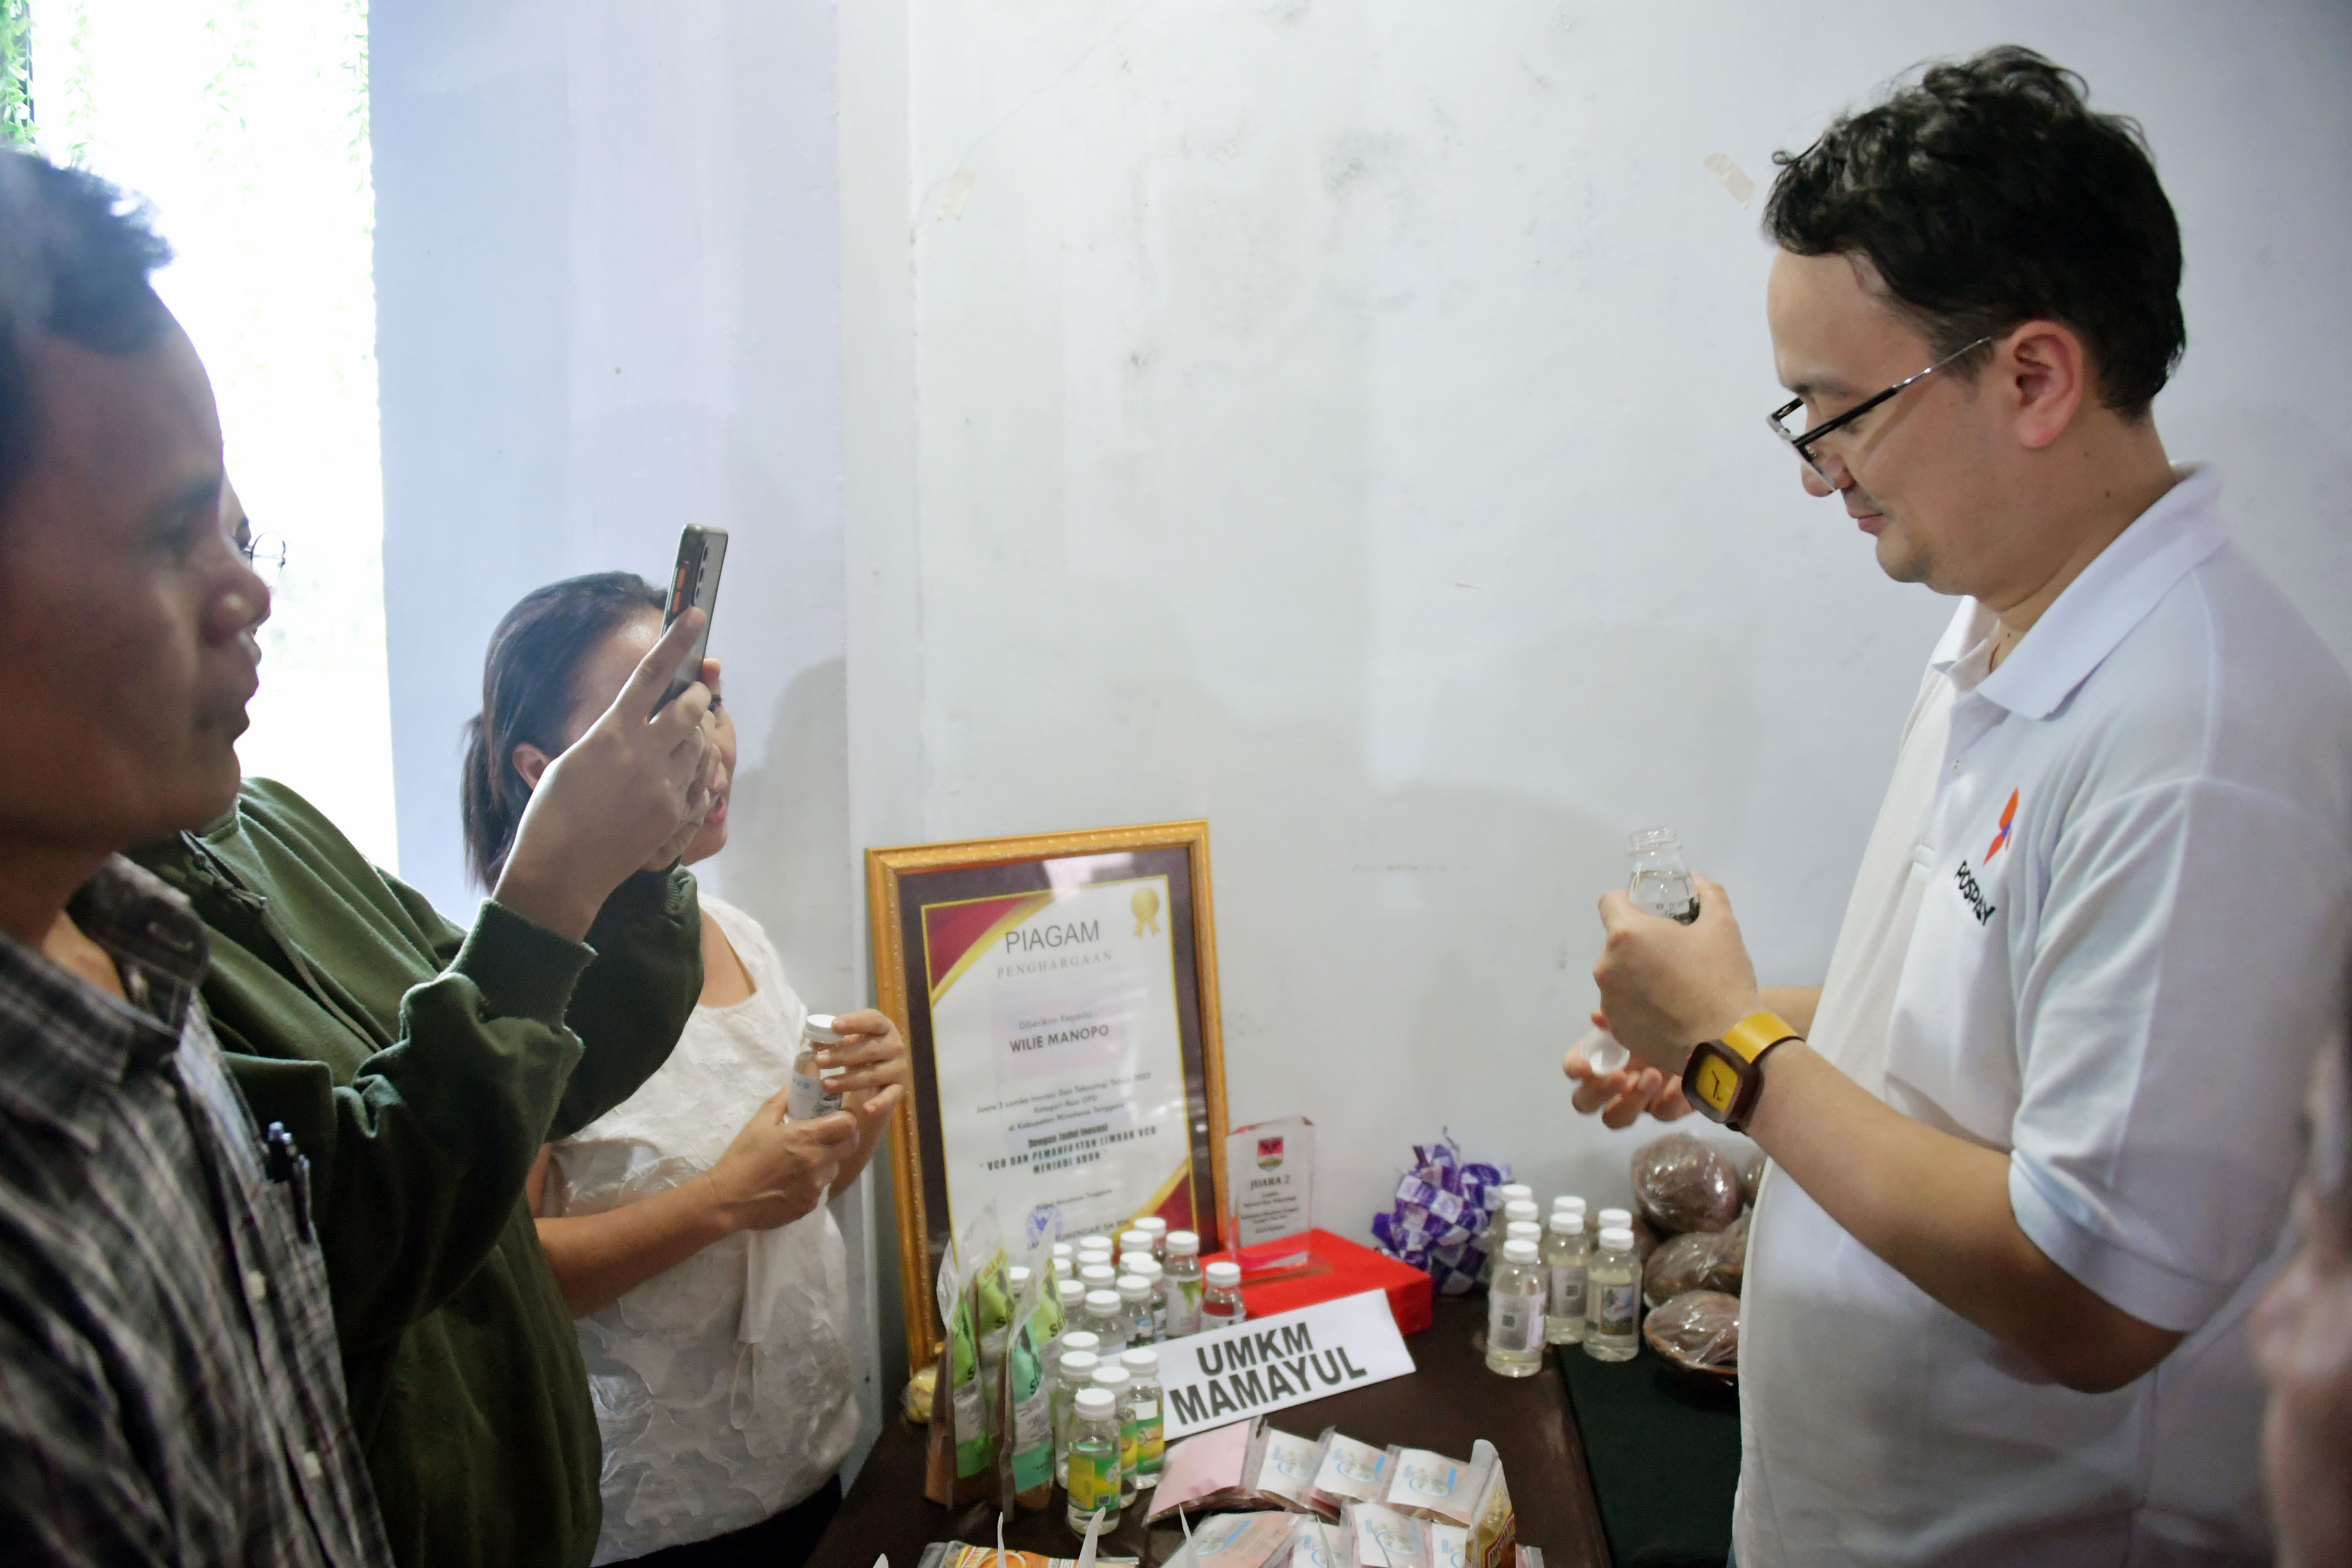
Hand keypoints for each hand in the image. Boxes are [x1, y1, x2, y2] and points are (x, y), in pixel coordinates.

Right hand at [495, 613, 713, 940]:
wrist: (560, 870)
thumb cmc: (553, 812)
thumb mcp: (573, 759)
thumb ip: (611, 734)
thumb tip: (636, 716)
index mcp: (610, 732)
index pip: (651, 674)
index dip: (676, 641)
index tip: (696, 614)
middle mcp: (642, 754)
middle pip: (689, 708)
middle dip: (696, 696)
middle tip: (693, 693)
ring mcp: (663, 786)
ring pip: (700, 744)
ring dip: (697, 734)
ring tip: (681, 738)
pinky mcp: (674, 815)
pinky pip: (701, 781)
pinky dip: (698, 770)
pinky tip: (683, 773)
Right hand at [703, 1087, 862, 1233]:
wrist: (728, 1200)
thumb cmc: (742, 1157)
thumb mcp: (759, 1122)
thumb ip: (782, 1101)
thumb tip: (796, 1085)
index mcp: (806, 1137)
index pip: (848, 1123)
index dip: (847, 1117)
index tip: (837, 1116)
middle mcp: (817, 1161)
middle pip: (850, 1145)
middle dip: (845, 1137)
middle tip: (829, 1135)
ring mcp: (816, 1186)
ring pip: (836, 1167)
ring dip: (828, 1160)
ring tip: (805, 1160)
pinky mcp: (810, 1204)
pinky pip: (822, 1187)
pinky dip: (814, 1181)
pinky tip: (793, 1180)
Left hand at [813, 1009, 913, 1109]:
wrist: (876, 1084)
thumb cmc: (858, 1057)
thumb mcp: (848, 1045)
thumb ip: (834, 1041)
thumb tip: (812, 1041)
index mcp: (883, 1028)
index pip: (872, 1020)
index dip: (854, 1022)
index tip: (834, 1026)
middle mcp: (895, 1046)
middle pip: (870, 1048)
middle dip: (842, 1055)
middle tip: (818, 1061)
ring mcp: (899, 1068)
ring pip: (874, 1074)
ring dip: (848, 1080)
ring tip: (825, 1084)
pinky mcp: (899, 1090)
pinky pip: (890, 1097)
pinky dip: (880, 1103)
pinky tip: (867, 1109)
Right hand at [1564, 1017, 1694, 1127]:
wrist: (1705, 1033)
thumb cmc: (1662, 1021)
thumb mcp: (1640, 1014)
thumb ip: (1617, 1016)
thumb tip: (1597, 1017)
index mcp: (1601, 1058)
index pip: (1574, 1068)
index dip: (1575, 1069)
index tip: (1586, 1067)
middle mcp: (1612, 1085)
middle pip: (1585, 1103)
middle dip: (1599, 1092)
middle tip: (1620, 1077)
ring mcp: (1637, 1102)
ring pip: (1617, 1118)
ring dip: (1632, 1100)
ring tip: (1654, 1076)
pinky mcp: (1666, 1109)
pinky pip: (1663, 1114)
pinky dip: (1671, 1100)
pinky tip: (1682, 1084)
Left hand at [1593, 873, 1761, 1073]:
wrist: (1726, 1043)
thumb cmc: (1721, 979)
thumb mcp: (1723, 927)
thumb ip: (1708, 894)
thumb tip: (1698, 879)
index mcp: (1626, 935)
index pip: (1609, 901)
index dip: (1629, 901)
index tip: (1652, 912)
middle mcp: (1606, 967)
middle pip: (1616, 942)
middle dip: (1639, 943)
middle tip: (1673, 953)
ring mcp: (1608, 1002)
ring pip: (1618, 976)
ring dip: (1637, 975)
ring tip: (1673, 987)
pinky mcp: (1618, 1030)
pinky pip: (1623, 1006)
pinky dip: (1640, 1005)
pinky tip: (1669, 1013)